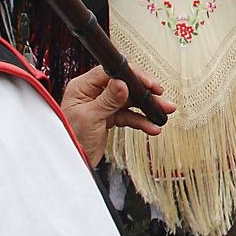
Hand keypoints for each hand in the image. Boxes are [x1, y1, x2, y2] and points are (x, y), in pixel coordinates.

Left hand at [60, 64, 176, 162]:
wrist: (72, 162)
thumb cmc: (72, 140)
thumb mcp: (90, 118)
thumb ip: (107, 100)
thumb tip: (122, 83)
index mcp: (82, 87)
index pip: (110, 73)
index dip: (131, 75)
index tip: (148, 83)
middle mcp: (92, 93)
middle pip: (123, 86)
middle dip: (144, 92)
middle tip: (161, 96)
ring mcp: (102, 105)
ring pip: (129, 101)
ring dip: (147, 107)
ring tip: (164, 111)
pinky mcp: (109, 117)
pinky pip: (128, 116)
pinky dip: (141, 121)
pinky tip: (152, 126)